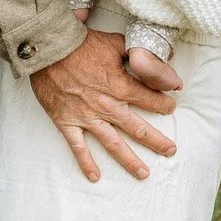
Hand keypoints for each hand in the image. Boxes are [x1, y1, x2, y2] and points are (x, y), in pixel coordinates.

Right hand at [30, 27, 180, 182]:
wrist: (49, 49)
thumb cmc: (81, 44)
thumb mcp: (114, 42)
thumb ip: (136, 51)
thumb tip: (154, 53)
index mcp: (121, 86)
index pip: (151, 100)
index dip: (164, 104)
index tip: (171, 107)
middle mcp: (107, 106)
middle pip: (138, 129)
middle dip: (157, 142)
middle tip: (171, 151)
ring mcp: (87, 117)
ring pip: (113, 144)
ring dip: (130, 161)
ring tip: (144, 174)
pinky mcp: (67, 122)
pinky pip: (78, 147)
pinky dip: (86, 163)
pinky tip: (95, 177)